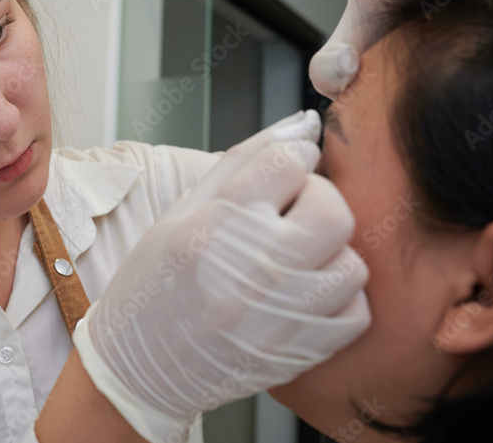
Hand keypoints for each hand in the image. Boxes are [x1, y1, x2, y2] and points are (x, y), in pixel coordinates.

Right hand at [72, 111, 370, 442]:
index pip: (287, 163)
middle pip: (331, 210)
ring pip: (350, 263)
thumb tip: (302, 124)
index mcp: (212, 226)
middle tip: (291, 213)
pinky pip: (355, 313)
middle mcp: (249, 270)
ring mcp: (276, 318)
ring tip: (295, 258)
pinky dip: (337, 299)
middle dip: (317, 200)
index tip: (284, 170)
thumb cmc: (154, 286)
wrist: (137, 369)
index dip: (291, 160)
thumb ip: (243, 161)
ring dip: (329, 253)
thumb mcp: (182, 211)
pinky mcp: (297, 354)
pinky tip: (304, 294)